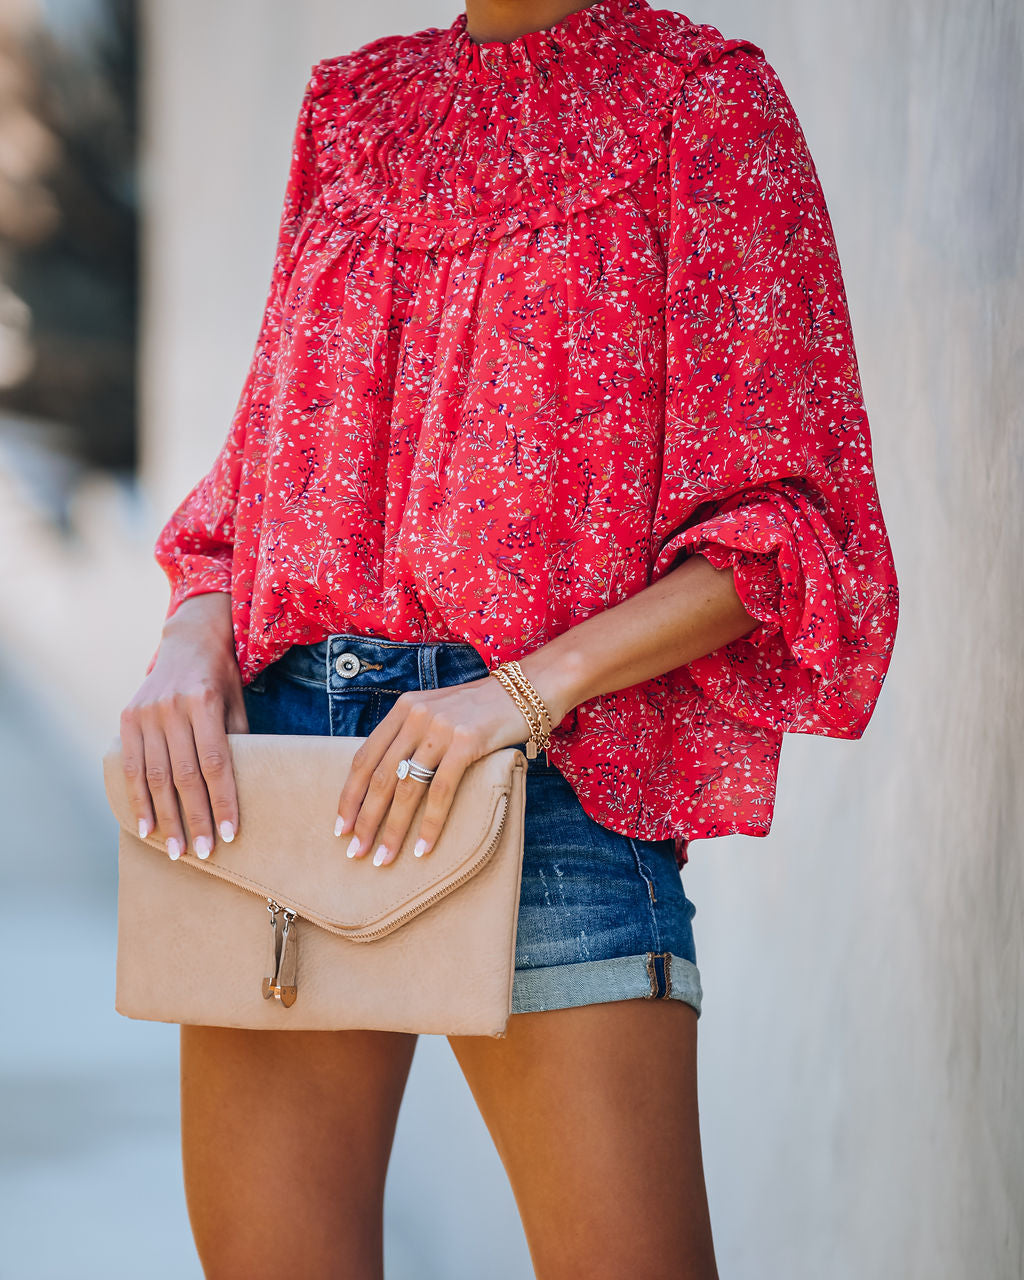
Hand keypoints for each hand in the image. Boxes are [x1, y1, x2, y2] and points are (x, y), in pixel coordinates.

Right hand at [120, 593, 247, 859]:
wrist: (188, 641)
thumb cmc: (222, 678)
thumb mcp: (237, 704)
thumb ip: (237, 743)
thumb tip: (240, 792)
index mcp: (204, 702)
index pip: (215, 763)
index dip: (223, 801)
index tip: (230, 834)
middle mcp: (172, 708)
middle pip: (184, 776)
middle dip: (195, 818)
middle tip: (204, 853)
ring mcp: (146, 713)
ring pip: (155, 776)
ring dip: (165, 818)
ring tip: (176, 849)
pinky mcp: (127, 718)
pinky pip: (130, 767)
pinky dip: (137, 800)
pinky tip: (146, 827)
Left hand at [334, 671, 546, 867]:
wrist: (526, 689)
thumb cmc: (481, 710)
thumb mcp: (437, 713)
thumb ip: (411, 737)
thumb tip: (387, 783)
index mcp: (403, 710)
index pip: (364, 757)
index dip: (349, 795)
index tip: (341, 826)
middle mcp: (416, 716)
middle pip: (380, 777)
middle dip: (365, 820)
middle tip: (356, 852)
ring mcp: (440, 729)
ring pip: (406, 788)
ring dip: (392, 829)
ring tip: (384, 858)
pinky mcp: (466, 743)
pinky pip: (441, 791)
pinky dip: (429, 824)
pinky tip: (423, 848)